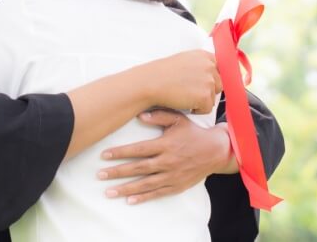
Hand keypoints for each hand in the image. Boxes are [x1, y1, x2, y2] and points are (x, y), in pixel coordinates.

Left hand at [97, 110, 234, 204]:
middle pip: (138, 168)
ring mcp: (171, 175)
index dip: (120, 152)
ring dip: (125, 188)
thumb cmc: (194, 133)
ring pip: (145, 184)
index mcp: (165, 144)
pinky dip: (143, 197)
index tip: (104, 155)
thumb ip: (160, 116)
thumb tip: (140, 116)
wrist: (215, 151)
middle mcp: (167, 161)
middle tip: (100, 175)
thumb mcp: (179, 119)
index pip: (138, 150)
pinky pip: (157, 193)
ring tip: (109, 191)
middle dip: (117, 171)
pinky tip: (129, 200)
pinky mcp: (176, 185)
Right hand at [143, 50, 220, 113]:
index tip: (196, 85)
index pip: (217, 71)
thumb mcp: (185, 61)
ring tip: (184, 96)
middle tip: (188, 93)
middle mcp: (210, 66)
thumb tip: (210, 77)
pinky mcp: (206, 96)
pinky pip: (207, 109)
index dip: (207, 81)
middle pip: (218, 85)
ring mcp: (209, 80)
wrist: (151, 82)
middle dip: (206, 92)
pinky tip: (183, 103)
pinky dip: (196, 110)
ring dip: (201, 101)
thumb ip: (200, 66)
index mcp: (204, 55)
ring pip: (213, 98)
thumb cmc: (162, 74)